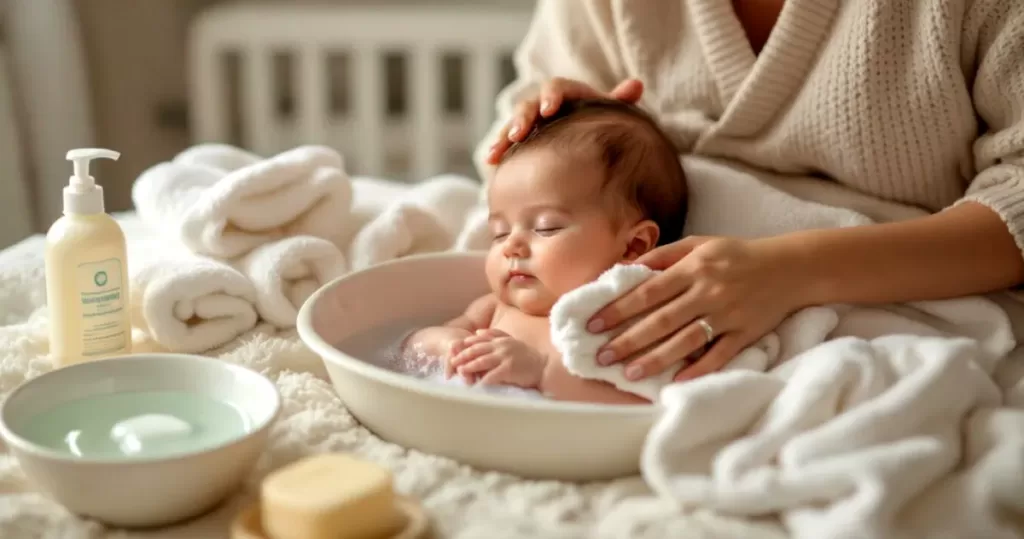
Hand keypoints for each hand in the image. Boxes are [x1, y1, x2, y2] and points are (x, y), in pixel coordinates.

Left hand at [447, 329, 547, 387]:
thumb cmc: (526, 355)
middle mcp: (501, 346)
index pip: (477, 341)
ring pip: (481, 361)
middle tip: (451, 362)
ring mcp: (505, 357)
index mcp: (499, 340)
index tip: (453, 351)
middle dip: (462, 356)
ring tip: (459, 372)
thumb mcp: (510, 340)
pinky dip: (483, 380)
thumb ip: (494, 334)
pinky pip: (492, 375)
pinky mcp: (509, 369)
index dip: (464, 346)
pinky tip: (475, 385)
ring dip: (468, 367)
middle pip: (476, 350)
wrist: (543, 365)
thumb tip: (476, 333)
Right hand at [485, 77, 643, 163]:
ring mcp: (530, 121)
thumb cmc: (598, 121)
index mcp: (566, 93)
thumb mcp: (608, 112)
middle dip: (522, 118)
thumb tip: (636, 85)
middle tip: (518, 134)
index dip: (551, 96)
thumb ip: (619, 101)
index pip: (556, 87)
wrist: (586, 138)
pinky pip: (506, 140)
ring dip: (504, 136)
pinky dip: (498, 148)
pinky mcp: (520, 138)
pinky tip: (492, 161)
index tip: (549, 109)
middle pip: (529, 104)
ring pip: (512, 123)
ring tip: (496, 152)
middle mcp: (544, 104)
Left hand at [588, 236, 803, 381]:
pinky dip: (698, 369)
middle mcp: (708, 291)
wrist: (791, 267)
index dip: (619, 308)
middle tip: (601, 356)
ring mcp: (728, 314)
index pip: (648, 291)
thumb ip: (663, 256)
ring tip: (629, 374)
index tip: (594, 323)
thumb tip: (625, 269)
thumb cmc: (737, 255)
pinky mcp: (746, 333)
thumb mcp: (699, 244)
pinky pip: (719, 355)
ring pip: (686, 341)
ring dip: (656, 359)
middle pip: (662, 320)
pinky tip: (676, 381)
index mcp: (694, 268)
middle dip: (628, 340)